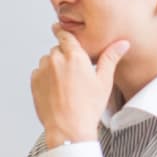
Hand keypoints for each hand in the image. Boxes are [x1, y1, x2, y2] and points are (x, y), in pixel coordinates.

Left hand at [31, 29, 126, 148]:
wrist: (68, 128)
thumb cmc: (88, 107)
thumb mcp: (104, 81)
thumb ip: (110, 58)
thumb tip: (122, 43)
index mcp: (74, 56)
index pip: (66, 35)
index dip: (64, 32)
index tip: (60, 28)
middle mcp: (56, 59)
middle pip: (58, 49)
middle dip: (65, 55)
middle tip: (75, 72)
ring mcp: (42, 70)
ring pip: (48, 60)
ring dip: (54, 65)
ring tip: (67, 84)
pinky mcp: (34, 81)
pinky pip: (39, 72)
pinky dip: (46, 76)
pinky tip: (57, 89)